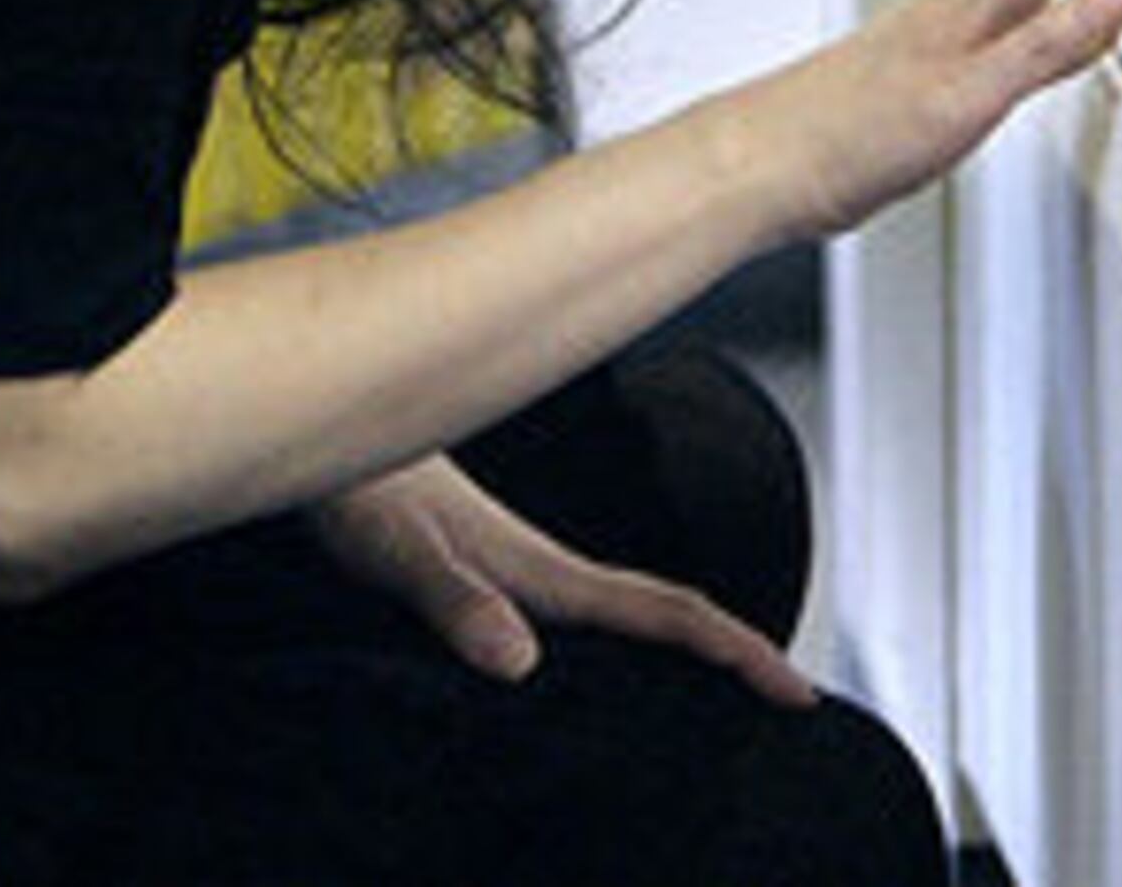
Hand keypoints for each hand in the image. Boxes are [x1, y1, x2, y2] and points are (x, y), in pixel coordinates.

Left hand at [312, 448, 814, 708]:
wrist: (330, 427)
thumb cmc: (354, 487)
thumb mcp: (396, 551)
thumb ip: (454, 600)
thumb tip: (521, 659)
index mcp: (539, 570)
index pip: (658, 610)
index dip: (729, 648)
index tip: (790, 685)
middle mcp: (544, 568)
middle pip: (663, 610)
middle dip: (732, 650)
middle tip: (791, 695)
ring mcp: (524, 565)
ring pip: (630, 606)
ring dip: (688, 640)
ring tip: (734, 680)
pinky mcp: (496, 567)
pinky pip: (589, 606)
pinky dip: (634, 631)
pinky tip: (624, 655)